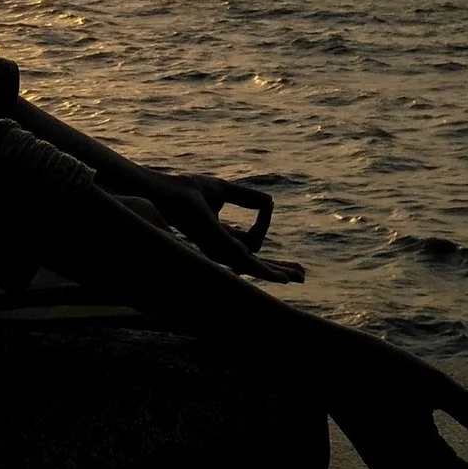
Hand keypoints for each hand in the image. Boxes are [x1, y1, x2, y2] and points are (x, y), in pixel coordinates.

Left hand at [141, 170, 305, 283]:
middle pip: (257, 263)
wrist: (166, 193)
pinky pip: (251, 265)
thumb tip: (269, 201)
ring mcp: (222, 253)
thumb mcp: (223, 190)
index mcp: (222, 237)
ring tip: (299, 278)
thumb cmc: (185, 190)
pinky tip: (283, 278)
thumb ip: (245, 197)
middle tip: (301, 275)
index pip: (252, 242)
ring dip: (278, 272)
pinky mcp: (221, 251)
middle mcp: (222, 250)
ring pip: (257, 269)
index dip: (263, 224)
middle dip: (279, 268)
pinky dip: (269, 271)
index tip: (268, 205)